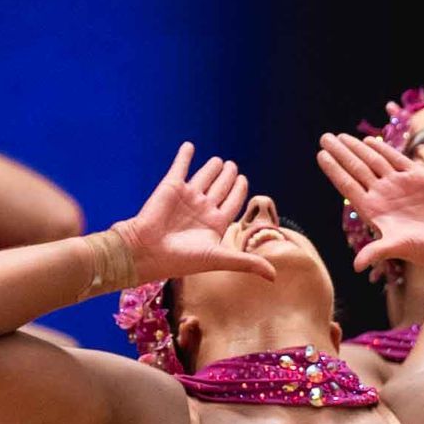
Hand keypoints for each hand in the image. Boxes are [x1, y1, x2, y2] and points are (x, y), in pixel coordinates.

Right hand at [120, 143, 258, 283]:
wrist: (148, 250)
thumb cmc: (183, 259)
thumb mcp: (220, 259)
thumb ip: (248, 262)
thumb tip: (275, 277)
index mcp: (214, 224)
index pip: (231, 204)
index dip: (239, 192)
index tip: (244, 180)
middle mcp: (202, 209)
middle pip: (219, 189)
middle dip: (227, 177)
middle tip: (234, 166)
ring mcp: (187, 197)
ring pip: (203, 177)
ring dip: (211, 168)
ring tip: (219, 160)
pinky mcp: (171, 186)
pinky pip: (180, 167)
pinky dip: (185, 157)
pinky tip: (190, 146)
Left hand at [316, 132, 423, 279]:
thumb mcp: (399, 248)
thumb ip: (376, 252)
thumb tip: (356, 267)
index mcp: (374, 210)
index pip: (348, 185)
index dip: (334, 170)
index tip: (320, 155)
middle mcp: (384, 195)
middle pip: (357, 168)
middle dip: (341, 153)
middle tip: (324, 138)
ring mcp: (400, 184)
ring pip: (374, 161)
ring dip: (357, 148)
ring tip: (340, 136)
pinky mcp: (418, 177)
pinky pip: (397, 159)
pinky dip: (384, 149)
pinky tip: (370, 141)